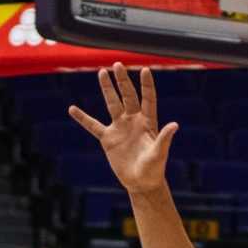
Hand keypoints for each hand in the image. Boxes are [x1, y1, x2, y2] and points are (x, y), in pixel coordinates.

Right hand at [68, 64, 177, 194]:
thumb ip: (164, 139)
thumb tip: (174, 125)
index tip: (145, 70)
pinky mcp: (108, 139)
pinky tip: (72, 109)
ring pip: (112, 104)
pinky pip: (93, 126)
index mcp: (148, 122)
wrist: (141, 183)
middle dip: (123, 81)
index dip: (146, 85)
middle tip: (117, 64)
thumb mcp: (159, 154)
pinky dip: (82, 118)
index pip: (148, 99)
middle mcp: (133, 121)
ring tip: (102, 72)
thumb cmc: (154, 169)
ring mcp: (120, 128)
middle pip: (128, 96)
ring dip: (107, 89)